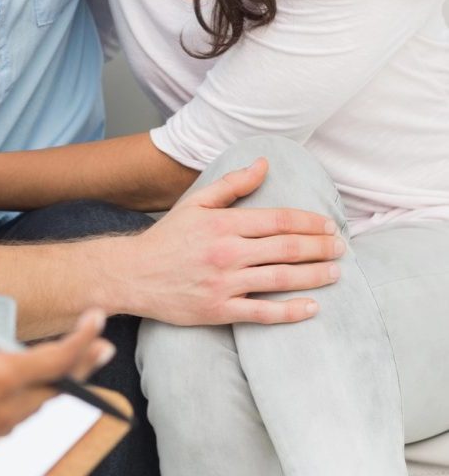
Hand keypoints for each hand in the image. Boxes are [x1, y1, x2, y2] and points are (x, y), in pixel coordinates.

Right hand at [0, 302, 113, 475]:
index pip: (55, 358)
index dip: (81, 338)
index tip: (98, 319)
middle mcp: (0, 408)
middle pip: (54, 385)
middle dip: (81, 363)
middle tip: (102, 345)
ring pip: (35, 404)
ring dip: (54, 382)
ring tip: (67, 364)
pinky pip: (12, 418)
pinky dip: (25, 398)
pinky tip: (17, 386)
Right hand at [122, 158, 342, 326]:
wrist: (134, 273)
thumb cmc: (168, 236)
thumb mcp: (196, 202)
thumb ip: (232, 184)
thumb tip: (264, 164)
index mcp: (224, 223)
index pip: (278, 220)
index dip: (308, 222)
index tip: (329, 225)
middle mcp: (227, 252)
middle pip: (286, 249)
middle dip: (320, 247)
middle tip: (341, 248)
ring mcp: (224, 283)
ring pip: (281, 279)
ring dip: (314, 275)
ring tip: (336, 272)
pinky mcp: (219, 310)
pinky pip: (262, 313)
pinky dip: (290, 311)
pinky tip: (312, 307)